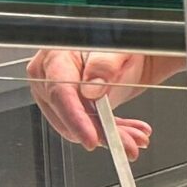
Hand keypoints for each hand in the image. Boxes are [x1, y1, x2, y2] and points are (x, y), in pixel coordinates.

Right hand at [27, 49, 153, 158]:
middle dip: (102, 133)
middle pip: (68, 116)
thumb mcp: (117, 49)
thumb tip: (91, 89)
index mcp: (55, 58)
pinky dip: (113, 133)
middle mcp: (49, 78)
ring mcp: (58, 96)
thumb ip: (105, 64)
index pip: (61, 93)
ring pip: (79, 128)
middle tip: (130, 141)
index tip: (92, 138)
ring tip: (136, 136)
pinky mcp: (72, 108)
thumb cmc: (117, 45)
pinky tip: (131, 132)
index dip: (76, 119)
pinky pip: (89, 128)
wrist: (126, 51)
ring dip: (112, 136)